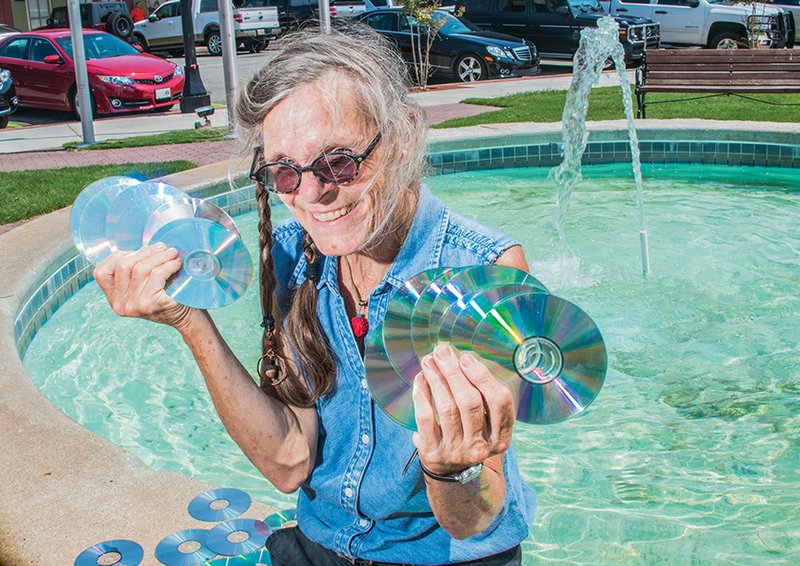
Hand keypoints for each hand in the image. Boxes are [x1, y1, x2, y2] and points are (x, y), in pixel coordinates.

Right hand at [93, 243, 193, 328]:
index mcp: (114, 299)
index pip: (101, 273)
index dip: (118, 257)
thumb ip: (135, 270)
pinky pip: (157, 274)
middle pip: (124, 265)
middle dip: (145, 252)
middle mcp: (120, 304)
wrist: (185, 318)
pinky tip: (177, 263)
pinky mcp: (151, 303)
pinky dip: (168, 265)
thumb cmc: (165, 296)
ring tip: (172, 253)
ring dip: (160, 256)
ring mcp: (135, 305)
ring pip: (141, 268)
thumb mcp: (144, 285)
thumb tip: (145, 247)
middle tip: (162, 248)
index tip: (138, 252)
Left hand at [411, 344, 514, 475]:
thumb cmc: (471, 436)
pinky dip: (421, 396)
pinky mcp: (433, 453)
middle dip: (455, 373)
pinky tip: (420, 379)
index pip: (499, 402)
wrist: (452, 472)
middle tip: (442, 352)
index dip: (483, 377)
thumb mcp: (488, 425)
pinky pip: (425, 418)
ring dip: (436, 379)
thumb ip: (485, 397)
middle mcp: (480, 447)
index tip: (466, 358)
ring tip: (429, 361)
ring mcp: (456, 452)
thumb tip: (463, 358)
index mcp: (501, 438)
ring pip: (447, 408)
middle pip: (470, 402)